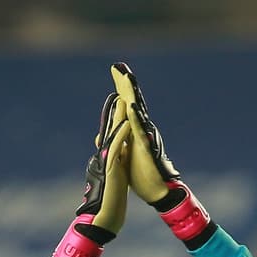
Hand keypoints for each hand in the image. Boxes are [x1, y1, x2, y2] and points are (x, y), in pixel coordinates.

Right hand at [50, 94, 130, 256]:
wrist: (105, 217)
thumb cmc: (110, 200)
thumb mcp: (114, 178)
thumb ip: (114, 165)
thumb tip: (114, 158)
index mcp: (109, 159)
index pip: (112, 136)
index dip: (115, 120)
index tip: (117, 104)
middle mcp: (106, 157)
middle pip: (110, 130)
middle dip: (114, 113)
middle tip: (116, 94)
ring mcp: (108, 162)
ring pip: (113, 135)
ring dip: (117, 118)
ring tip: (121, 100)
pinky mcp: (112, 168)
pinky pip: (117, 147)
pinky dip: (122, 134)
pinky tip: (126, 123)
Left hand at [110, 62, 179, 203]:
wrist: (156, 191)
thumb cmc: (141, 174)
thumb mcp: (122, 155)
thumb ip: (114, 142)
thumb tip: (100, 135)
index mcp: (134, 130)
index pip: (126, 105)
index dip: (120, 88)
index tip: (115, 70)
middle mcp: (141, 129)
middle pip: (132, 102)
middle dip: (125, 84)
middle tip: (118, 65)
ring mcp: (144, 137)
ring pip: (137, 111)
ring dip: (132, 94)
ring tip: (126, 77)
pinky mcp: (146, 148)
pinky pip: (140, 130)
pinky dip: (135, 117)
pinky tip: (131, 105)